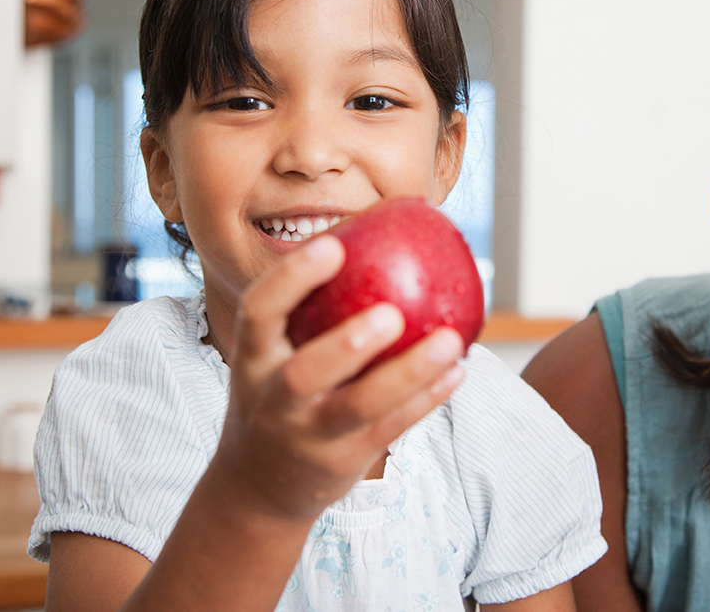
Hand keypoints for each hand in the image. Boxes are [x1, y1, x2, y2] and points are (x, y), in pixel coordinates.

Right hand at [210, 234, 466, 519]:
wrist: (258, 483)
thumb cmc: (281, 389)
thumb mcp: (274, 350)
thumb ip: (311, 304)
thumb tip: (380, 227)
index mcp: (252, 356)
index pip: (260, 311)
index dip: (292, 278)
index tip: (333, 246)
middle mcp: (272, 396)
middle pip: (306, 372)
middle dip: (348, 343)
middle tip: (392, 313)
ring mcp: (305, 434)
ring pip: (358, 407)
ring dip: (407, 375)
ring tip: (448, 342)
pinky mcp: (340, 460)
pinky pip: (388, 428)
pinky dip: (424, 401)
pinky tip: (457, 371)